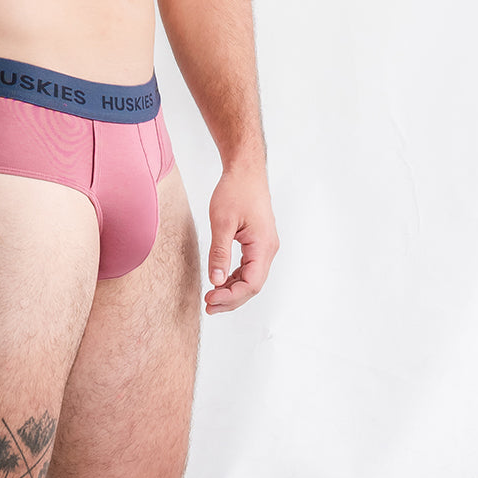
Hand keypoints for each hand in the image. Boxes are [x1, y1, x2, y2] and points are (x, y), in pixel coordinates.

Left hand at [205, 160, 278, 314]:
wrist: (245, 171)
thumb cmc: (235, 191)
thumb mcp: (222, 222)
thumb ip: (219, 252)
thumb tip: (216, 280)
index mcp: (263, 246)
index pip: (251, 283)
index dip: (231, 296)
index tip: (210, 298)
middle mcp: (268, 249)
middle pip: (253, 285)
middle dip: (231, 299)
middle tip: (208, 306)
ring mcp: (265, 246)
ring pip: (251, 278)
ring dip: (233, 290)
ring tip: (212, 298)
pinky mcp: (258, 242)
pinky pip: (249, 267)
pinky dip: (235, 277)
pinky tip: (220, 281)